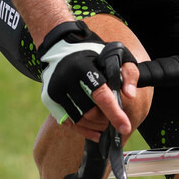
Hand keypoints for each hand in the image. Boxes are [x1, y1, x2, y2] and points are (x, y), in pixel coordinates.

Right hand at [38, 20, 139, 140]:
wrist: (62, 46)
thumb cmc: (94, 53)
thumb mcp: (116, 54)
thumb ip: (128, 72)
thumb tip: (130, 95)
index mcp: (83, 67)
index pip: (101, 95)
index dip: (114, 113)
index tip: (125, 128)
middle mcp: (65, 80)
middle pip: (90, 112)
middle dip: (106, 119)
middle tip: (116, 118)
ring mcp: (54, 91)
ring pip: (79, 120)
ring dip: (96, 126)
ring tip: (106, 123)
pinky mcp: (49, 100)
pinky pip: (67, 122)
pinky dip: (83, 130)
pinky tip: (96, 132)